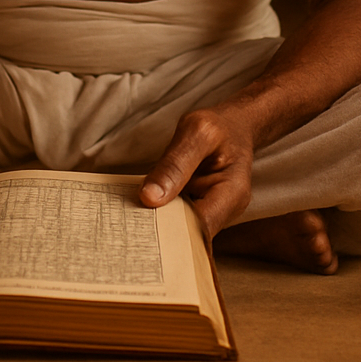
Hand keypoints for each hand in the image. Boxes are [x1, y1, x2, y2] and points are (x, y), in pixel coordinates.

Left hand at [139, 107, 254, 239]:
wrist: (234, 126)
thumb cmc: (218, 127)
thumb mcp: (196, 133)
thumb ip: (174, 165)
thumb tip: (149, 198)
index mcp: (232, 194)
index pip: (199, 228)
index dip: (170, 234)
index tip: (140, 229)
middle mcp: (225, 210)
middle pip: (189, 234)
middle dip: (159, 234)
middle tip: (126, 229)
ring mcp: (212, 212)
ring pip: (181, 229)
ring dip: (157, 225)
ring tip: (127, 223)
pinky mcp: (198, 208)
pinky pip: (178, 217)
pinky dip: (159, 214)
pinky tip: (137, 212)